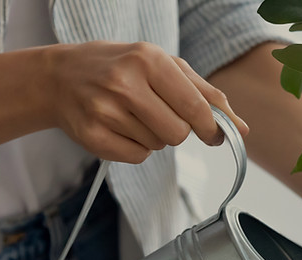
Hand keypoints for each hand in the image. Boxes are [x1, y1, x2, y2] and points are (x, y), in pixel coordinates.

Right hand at [44, 41, 247, 162]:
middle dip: (177, 130)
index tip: (213, 134)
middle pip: (178, 134)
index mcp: (148, 59)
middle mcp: (125, 84)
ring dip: (154, 137)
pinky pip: (137, 158)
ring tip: (132, 115)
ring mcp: (106, 111)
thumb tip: (242, 128)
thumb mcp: (163, 66)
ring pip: (158, 147)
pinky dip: (136, 149)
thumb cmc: (121, 69)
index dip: (211, 128)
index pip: (196, 108)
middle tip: (159, 114)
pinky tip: (119, 128)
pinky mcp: (93, 137)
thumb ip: (205, 95)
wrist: (60, 78)